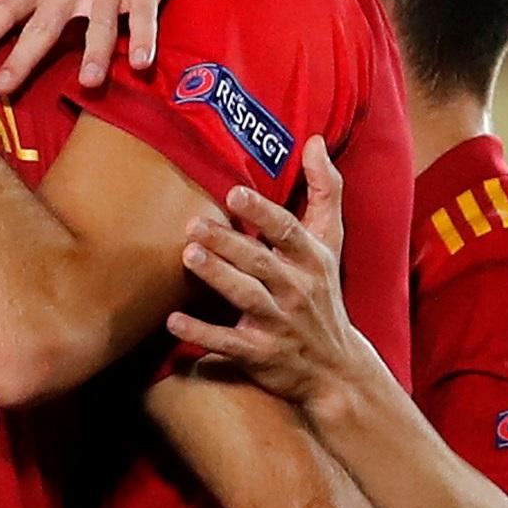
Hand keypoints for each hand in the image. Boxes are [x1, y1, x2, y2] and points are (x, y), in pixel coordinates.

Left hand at [160, 141, 371, 411]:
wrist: (335, 367)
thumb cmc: (323, 292)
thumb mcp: (331, 242)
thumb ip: (325, 190)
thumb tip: (315, 141)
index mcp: (312, 260)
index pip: (288, 231)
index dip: (262, 213)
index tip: (235, 193)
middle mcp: (297, 290)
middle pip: (261, 262)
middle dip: (228, 243)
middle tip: (193, 224)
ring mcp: (279, 323)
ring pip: (246, 298)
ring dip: (217, 277)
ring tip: (188, 256)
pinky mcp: (260, 355)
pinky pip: (228, 343)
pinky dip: (201, 333)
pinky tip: (172, 320)